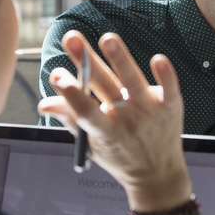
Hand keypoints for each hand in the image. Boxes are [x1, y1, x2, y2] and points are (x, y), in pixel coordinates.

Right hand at [38, 31, 189, 209]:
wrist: (159, 176)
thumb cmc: (121, 156)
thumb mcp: (93, 145)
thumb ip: (71, 120)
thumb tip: (44, 103)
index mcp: (106, 132)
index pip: (85, 111)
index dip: (72, 95)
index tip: (57, 76)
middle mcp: (127, 120)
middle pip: (104, 87)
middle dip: (86, 62)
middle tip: (71, 38)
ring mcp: (150, 112)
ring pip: (133, 82)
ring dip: (121, 59)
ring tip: (108, 39)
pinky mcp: (170, 106)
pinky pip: (169, 88)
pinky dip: (165, 75)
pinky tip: (158, 59)